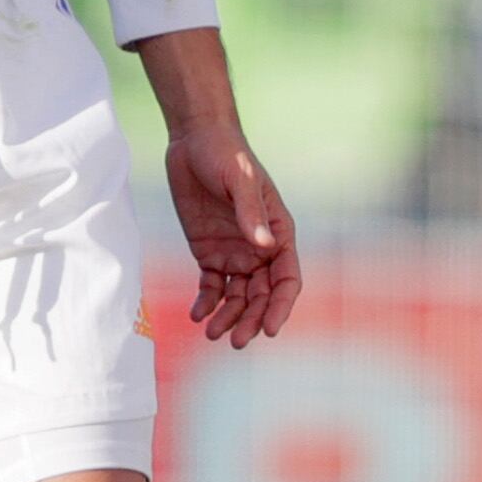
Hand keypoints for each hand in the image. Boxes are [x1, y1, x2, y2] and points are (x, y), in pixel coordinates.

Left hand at [166, 120, 300, 348]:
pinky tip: (197, 315)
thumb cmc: (225, 153)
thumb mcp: (240, 179)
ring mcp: (234, 252)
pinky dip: (206, 303)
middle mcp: (259, 248)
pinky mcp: (208, 251)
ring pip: (237, 296)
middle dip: (251, 320)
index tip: (269, 329)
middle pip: (261, 295)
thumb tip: (264, 247)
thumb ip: (250, 212)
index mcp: (278, 232)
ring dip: (228, 317)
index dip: (280, 306)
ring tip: (212, 334)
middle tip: (237, 342)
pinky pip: (211, 286)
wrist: (194, 139)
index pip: (286, 279)